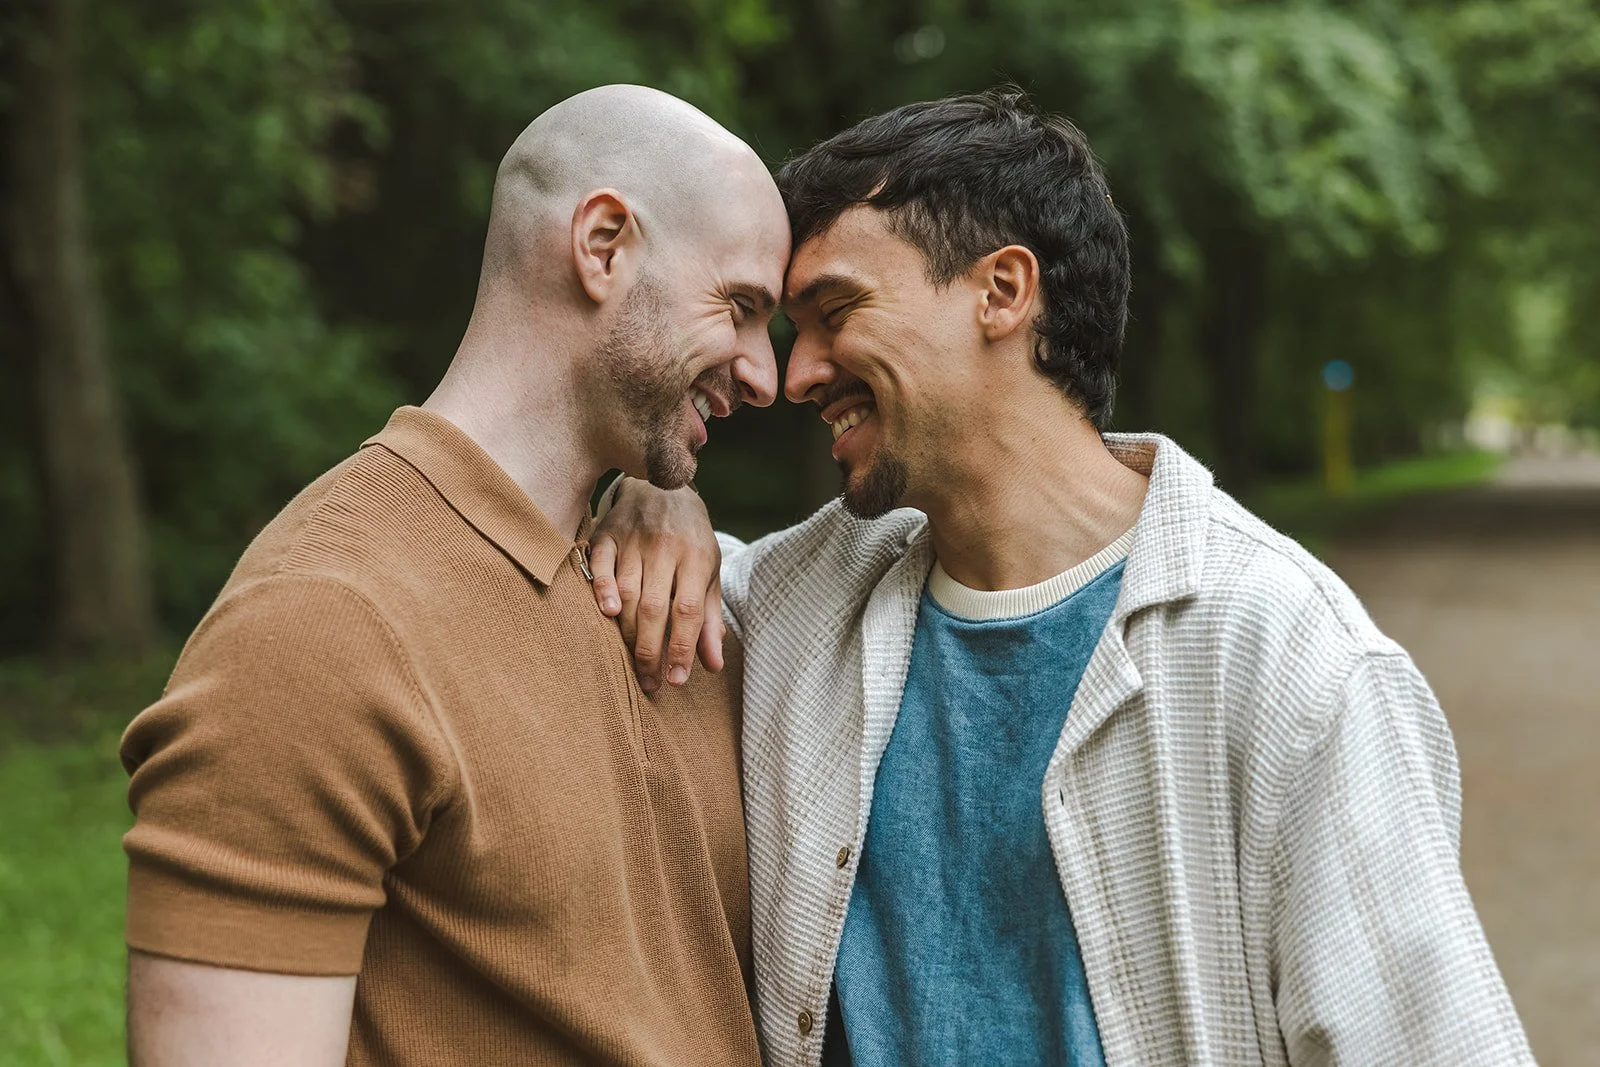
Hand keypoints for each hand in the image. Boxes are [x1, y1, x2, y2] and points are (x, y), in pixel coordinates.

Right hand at [588, 478, 724, 693]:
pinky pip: (600, 565)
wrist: (663, 485)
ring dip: (628, 632)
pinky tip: (608, 614)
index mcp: (697, 556)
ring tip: (633, 662)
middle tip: (650, 683)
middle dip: (651, 651)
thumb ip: (710, 619)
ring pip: (628, 592)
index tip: (676, 681)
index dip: (683, 648)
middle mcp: (666, 546)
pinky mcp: (607, 533)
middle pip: (655, 607)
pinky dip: (602, 589)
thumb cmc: (691, 539)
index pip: (689, 610)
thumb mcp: (709, 573)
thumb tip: (714, 665)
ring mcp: (635, 538)